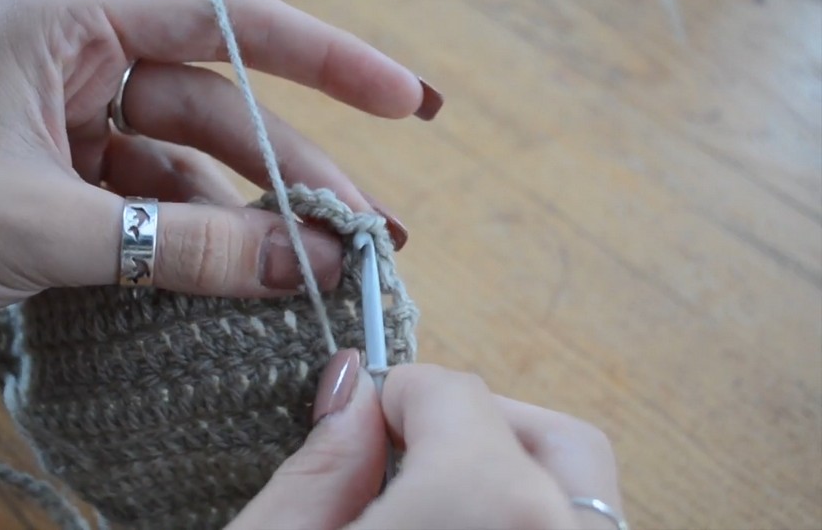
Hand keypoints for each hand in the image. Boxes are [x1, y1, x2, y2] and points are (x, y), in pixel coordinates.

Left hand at [0, 0, 430, 370]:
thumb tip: (299, 262)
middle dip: (297, 170)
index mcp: (71, 25)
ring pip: (200, 172)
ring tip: (323, 267)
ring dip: (260, 220)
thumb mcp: (41, 225)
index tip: (404, 99)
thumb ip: (175, 243)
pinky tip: (253, 282)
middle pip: (225, 112)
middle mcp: (85, 69)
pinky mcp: (76, 198)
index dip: (325, 59)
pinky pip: (166, 217)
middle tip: (366, 230)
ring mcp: (83, 137)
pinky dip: (209, 251)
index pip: (226, 23)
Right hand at [232, 355, 624, 529]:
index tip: (364, 417)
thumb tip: (351, 390)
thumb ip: (321, 465)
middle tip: (411, 453)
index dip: (400, 397)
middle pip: (554, 440)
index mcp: (485, 515)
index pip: (459, 398)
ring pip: (584, 496)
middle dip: (482, 426)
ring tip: (436, 500)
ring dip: (515, 477)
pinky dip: (534, 523)